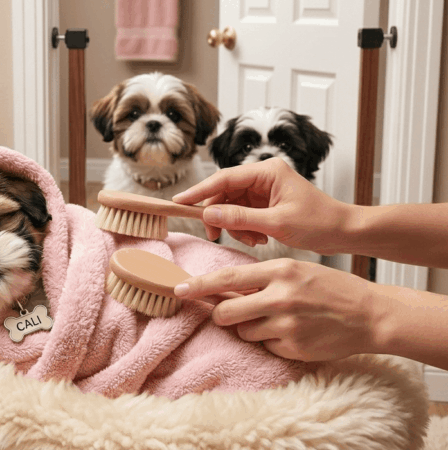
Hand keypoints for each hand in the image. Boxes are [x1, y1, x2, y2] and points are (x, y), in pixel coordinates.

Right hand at [173, 158, 352, 254]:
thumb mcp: (277, 223)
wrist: (344, 232)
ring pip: (231, 206)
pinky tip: (260, 239)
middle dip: (219, 215)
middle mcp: (263, 177)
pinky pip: (242, 215)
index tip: (180, 201)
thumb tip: (209, 213)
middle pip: (224, 193)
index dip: (200, 191)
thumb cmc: (320, 222)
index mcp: (267, 171)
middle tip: (214, 235)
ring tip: (253, 240)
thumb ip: (241, 218)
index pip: (224, 178)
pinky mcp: (265, 204)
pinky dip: (244, 230)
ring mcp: (264, 190)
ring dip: (235, 226)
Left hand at [174, 258, 385, 361]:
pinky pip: (265, 346)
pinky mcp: (293, 347)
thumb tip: (220, 289)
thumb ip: (260, 279)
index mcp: (280, 271)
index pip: (227, 279)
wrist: (370, 314)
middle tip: (231, 312)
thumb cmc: (329, 288)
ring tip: (277, 320)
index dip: (198, 285)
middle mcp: (281, 297)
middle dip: (222, 315)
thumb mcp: (295, 271)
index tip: (177, 289)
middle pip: (226, 312)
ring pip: (244, 332)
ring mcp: (287, 324)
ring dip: (250, 328)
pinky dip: (271, 341)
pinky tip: (293, 332)